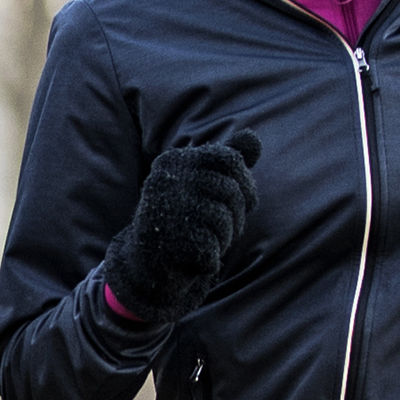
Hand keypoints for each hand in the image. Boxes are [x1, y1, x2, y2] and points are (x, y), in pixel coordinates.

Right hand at [105, 135, 260, 314]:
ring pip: (225, 221)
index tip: (245, 200)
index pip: (231, 160)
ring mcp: (164, 211)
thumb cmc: (182, 217)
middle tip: (224, 228)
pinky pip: (213, 249)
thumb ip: (228, 161)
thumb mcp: (203, 184)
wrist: (145, 262)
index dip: (246, 183)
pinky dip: (211, 259)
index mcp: (174, 160)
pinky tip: (196, 258)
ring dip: (225, 238)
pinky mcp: (167, 243)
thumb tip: (253, 137)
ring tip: (207, 241)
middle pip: (232, 192)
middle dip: (237, 215)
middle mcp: (166, 180)